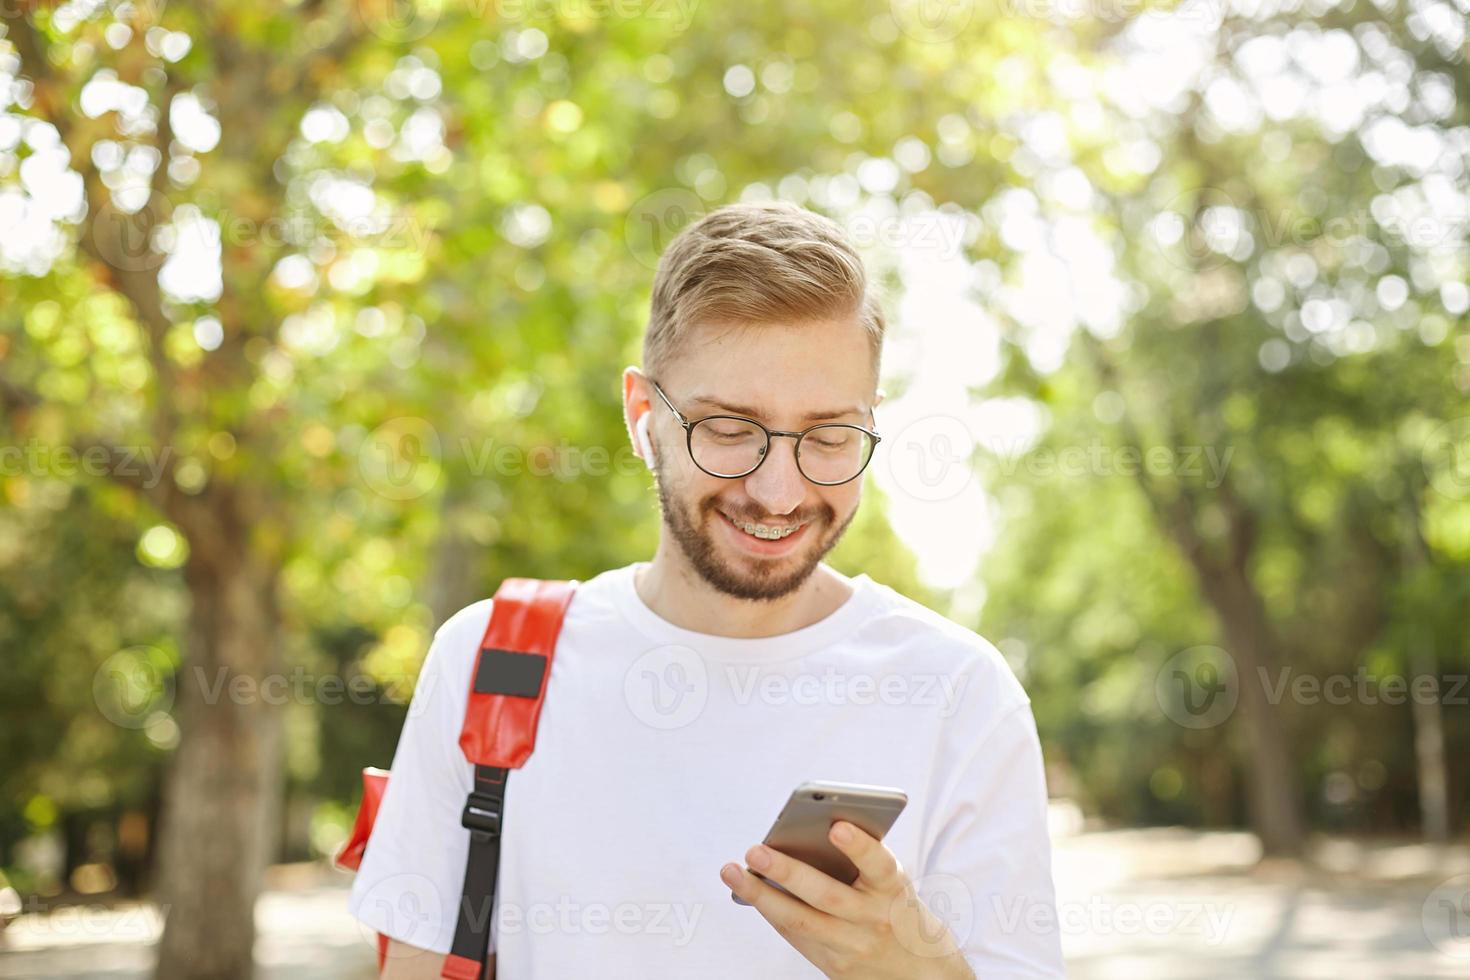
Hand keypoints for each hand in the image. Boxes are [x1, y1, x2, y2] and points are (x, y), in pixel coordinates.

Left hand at [720, 821, 974, 979]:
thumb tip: (805, 833)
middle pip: (827, 896)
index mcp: (894, 889)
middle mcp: (875, 919)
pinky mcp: (836, 968)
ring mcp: (853, 947)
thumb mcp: (891, 883)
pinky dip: (771, 912)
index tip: (836, 826)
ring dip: (761, 896)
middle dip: (788, 872)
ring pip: (801, 921)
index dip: (859, 847)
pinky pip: (796, 936)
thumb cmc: (896, 908)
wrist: (922, 972)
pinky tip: (749, 892)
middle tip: (754, 850)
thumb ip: (859, 862)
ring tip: (732, 870)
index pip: (879, 865)